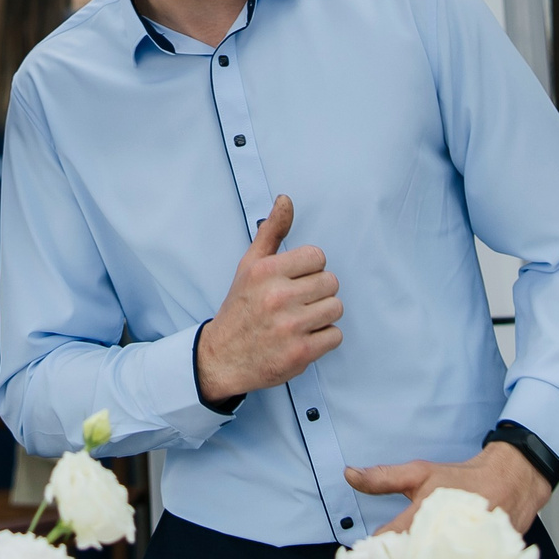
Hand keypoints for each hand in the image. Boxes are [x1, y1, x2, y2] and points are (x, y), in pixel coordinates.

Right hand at [194, 196, 340, 404]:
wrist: (222, 358)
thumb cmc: (240, 309)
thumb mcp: (249, 266)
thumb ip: (271, 232)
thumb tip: (286, 200)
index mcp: (266, 271)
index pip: (317, 257)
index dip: (309, 269)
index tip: (294, 281)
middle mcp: (277, 297)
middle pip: (331, 282)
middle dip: (318, 292)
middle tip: (298, 302)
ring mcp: (290, 326)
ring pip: (336, 308)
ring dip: (323, 315)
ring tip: (301, 320)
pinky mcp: (301, 353)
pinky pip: (335, 335)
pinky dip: (323, 338)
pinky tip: (303, 337)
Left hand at [347, 444, 551, 536]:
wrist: (512, 482)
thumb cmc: (462, 479)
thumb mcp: (420, 473)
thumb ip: (384, 478)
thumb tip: (348, 475)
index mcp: (425, 515)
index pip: (390, 541)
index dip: (374, 549)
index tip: (363, 555)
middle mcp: (444, 538)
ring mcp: (464, 556)